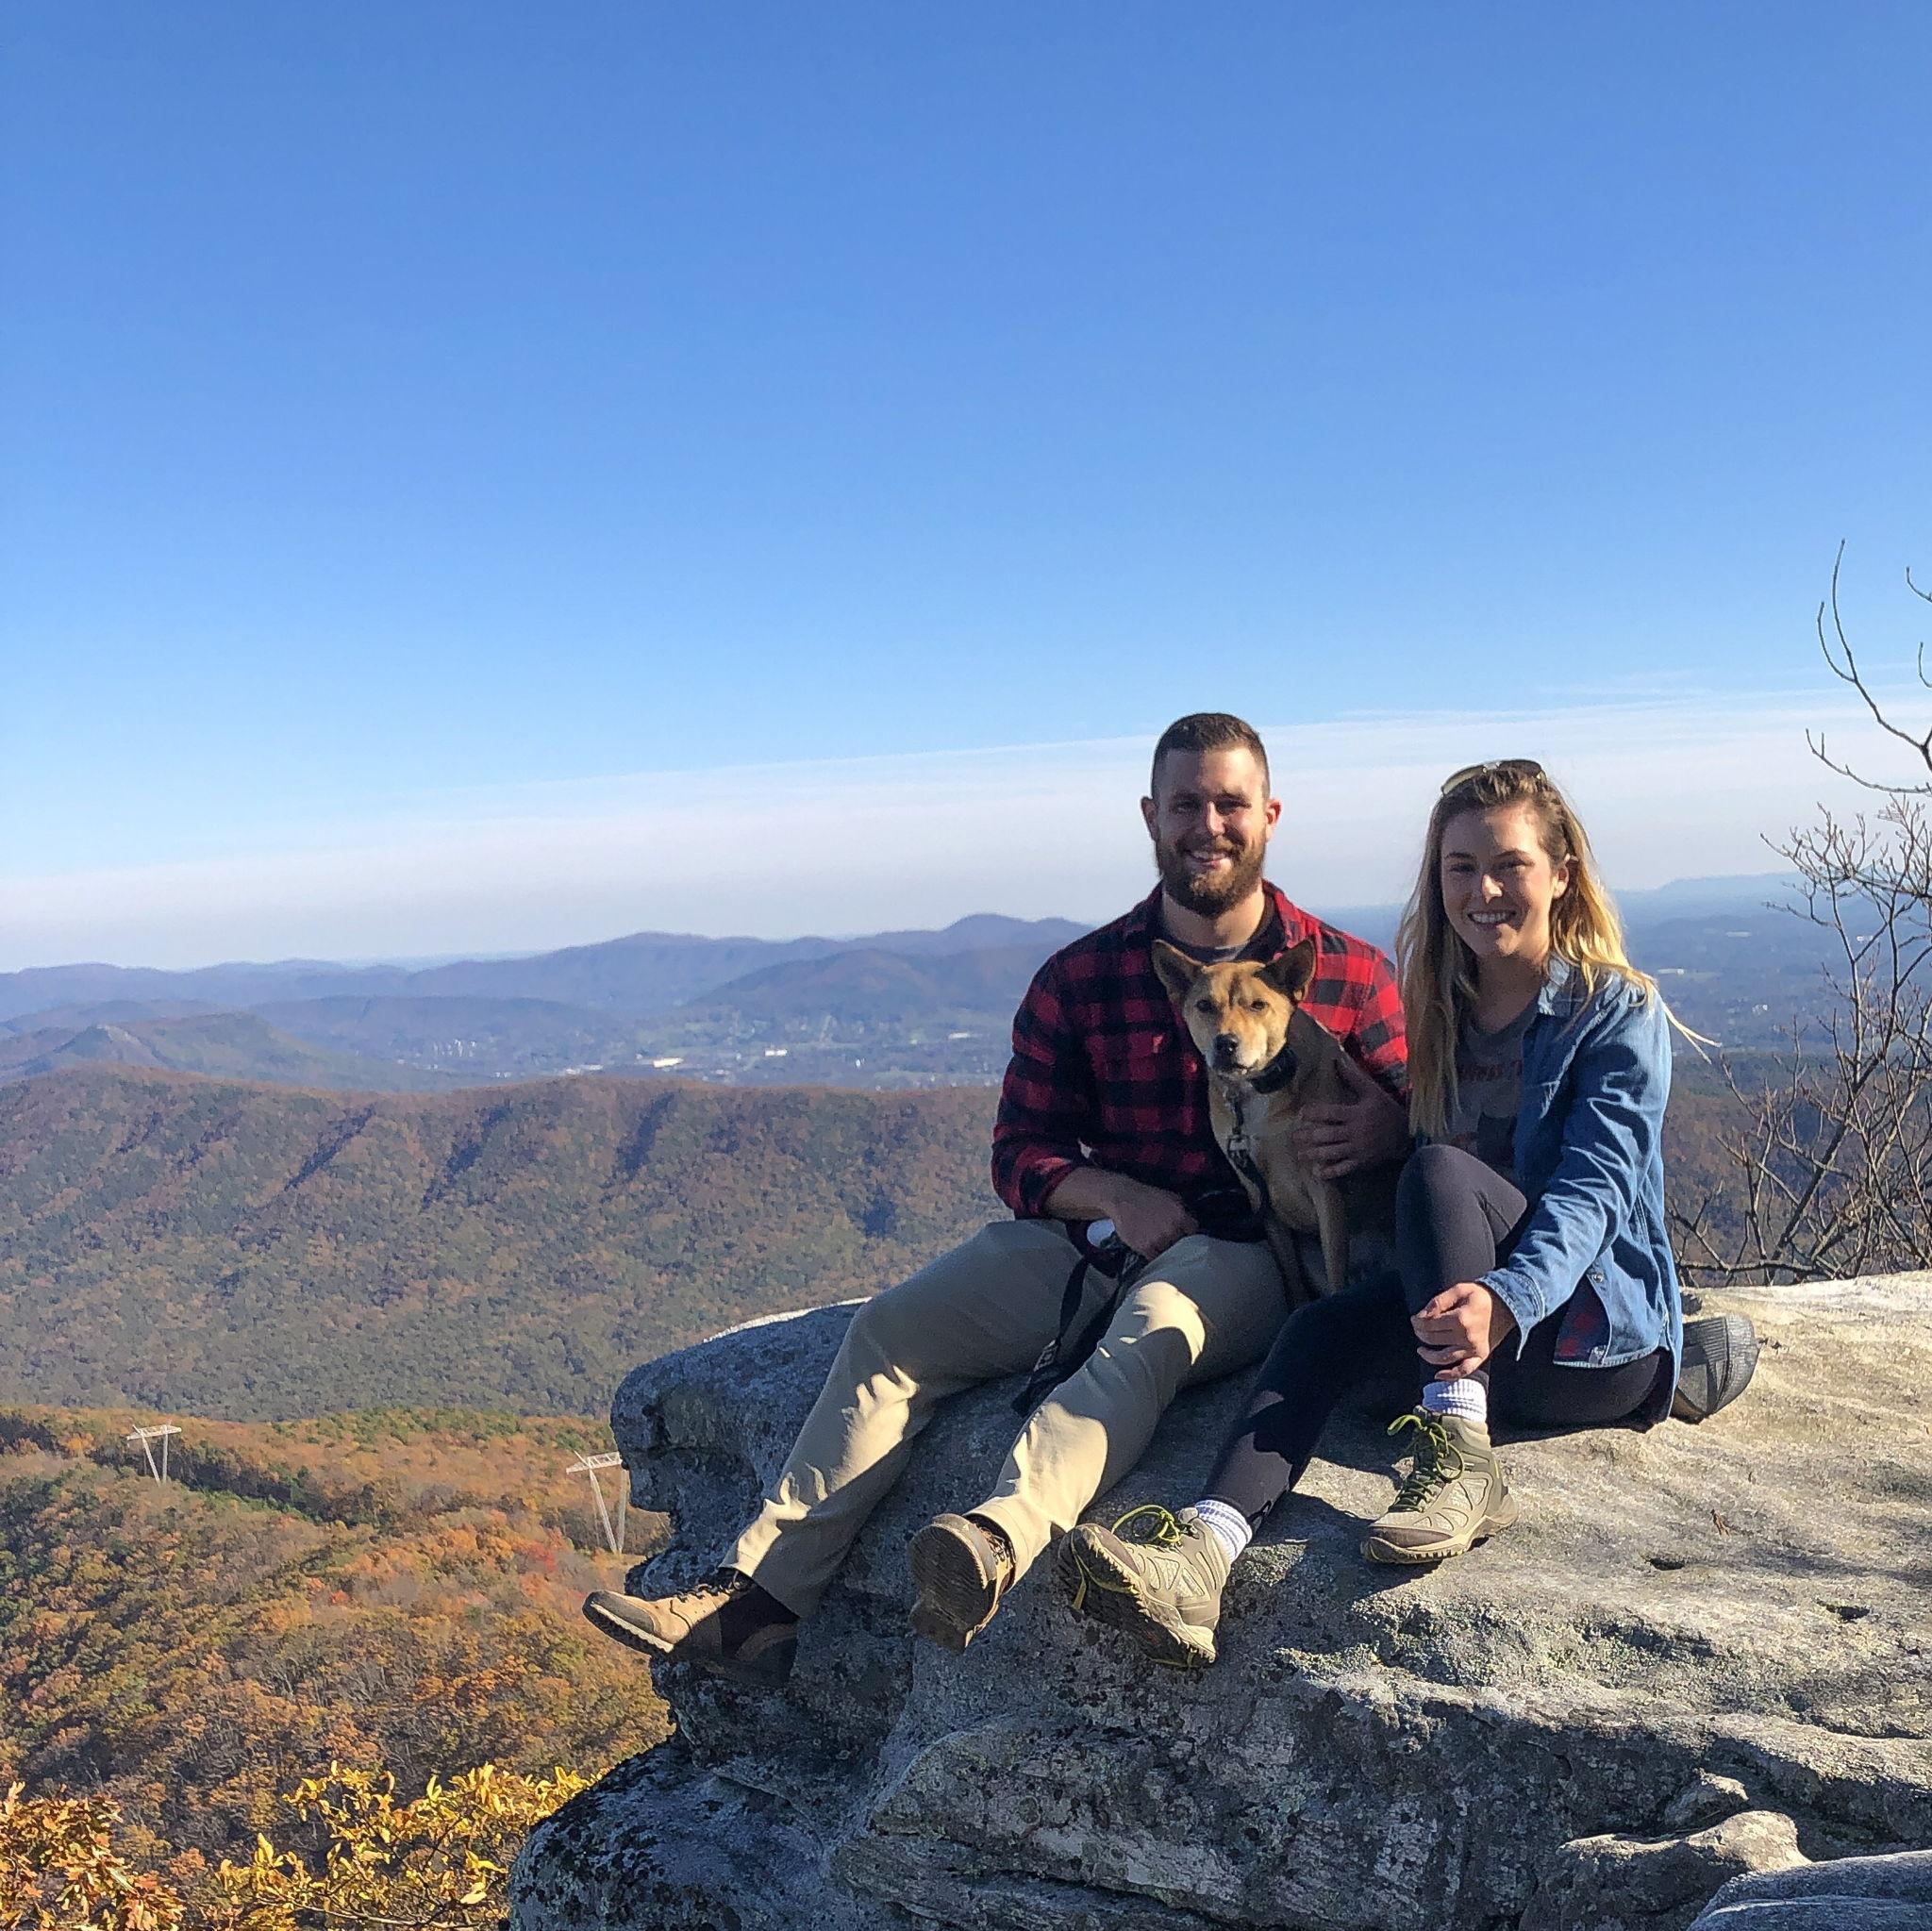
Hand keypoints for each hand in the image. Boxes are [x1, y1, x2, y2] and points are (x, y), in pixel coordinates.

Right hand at [1099, 1176, 1198, 1259]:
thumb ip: (1183, 1209)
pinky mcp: (1145, 1247)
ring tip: (1158, 1243)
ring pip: (1168, 1252)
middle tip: (1169, 1238)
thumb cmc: (1146, 1196)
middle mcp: (1171, 1229)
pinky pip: (1154, 1257)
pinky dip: (1153, 1255)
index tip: (1183, 1233)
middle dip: (1176, 1241)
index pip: (1192, 1231)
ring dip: (1164, 1249)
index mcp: (1180, 1216)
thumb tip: (1190, 1221)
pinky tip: (1150, 1248)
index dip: (1187, 1232)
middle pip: (1181, 1243)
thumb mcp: (1170, 1196)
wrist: (1122, 1199)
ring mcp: (1159, 1240)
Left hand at [1291, 1053, 1408, 1180]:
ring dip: (1314, 1154)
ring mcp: (1358, 1149)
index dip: (1315, 1113)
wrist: (1406, 1134)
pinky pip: (1344, 1168)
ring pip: (1332, 1152)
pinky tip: (1317, 1172)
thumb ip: (1354, 1078)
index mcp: (1356, 1114)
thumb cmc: (1387, 1110)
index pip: (1331, 1113)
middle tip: (1294, 1137)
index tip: (1302, 1113)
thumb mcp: (1372, 1092)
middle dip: (1309, 1137)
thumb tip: (1337, 1061)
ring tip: (1300, 1154)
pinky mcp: (1362, 1162)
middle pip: (1327, 1135)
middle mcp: (1355, 1132)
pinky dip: (1330, 1172)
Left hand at [1412, 1281, 1516, 1380]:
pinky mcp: (1480, 1356)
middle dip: (1420, 1334)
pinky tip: (1437, 1375)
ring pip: (1444, 1357)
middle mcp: (1467, 1337)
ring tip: (1421, 1349)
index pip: (1430, 1324)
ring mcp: (1474, 1349)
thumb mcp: (1459, 1290)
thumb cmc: (1479, 1296)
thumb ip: (1439, 1301)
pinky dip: (1450, 1375)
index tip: (1414, 1318)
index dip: (1418, 1321)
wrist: (1505, 1305)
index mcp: (1461, 1319)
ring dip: (1429, 1355)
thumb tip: (1421, 1316)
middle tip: (1417, 1328)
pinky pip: (1464, 1370)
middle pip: (1434, 1339)